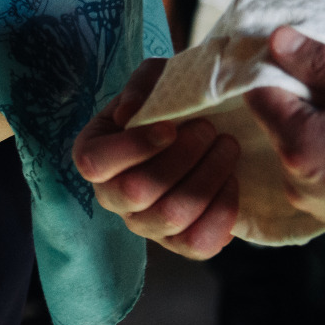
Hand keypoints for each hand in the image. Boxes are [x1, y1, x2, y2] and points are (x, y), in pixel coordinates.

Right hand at [72, 57, 241, 259]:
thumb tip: (128, 113)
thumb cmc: (168, 105)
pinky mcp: (177, 243)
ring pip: (171, 216)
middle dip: (182, 158)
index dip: (134, 147)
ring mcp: (144, 224)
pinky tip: (232, 182)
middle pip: (138, 191)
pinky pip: (197, 244)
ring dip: (208, 177)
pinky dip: (221, 212)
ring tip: (228, 148)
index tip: (171, 126)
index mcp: (93, 156)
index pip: (96, 163)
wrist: (197, 130)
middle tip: (210, 129)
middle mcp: (111, 196)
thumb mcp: (153, 80)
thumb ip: (142, 86)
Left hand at [245, 26, 324, 232]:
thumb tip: (276, 40)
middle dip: (303, 98)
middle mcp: (296, 181)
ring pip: (298, 146)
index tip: (301, 55)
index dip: (276, 69)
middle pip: (278, 121)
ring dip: (320, 126)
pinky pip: (318, 172)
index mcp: (301, 147)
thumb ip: (322, 62)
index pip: (258, 94)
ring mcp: (315, 205)